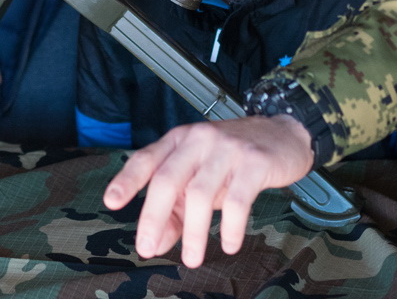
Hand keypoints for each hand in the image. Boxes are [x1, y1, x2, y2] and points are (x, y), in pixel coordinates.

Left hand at [103, 115, 312, 267]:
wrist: (285, 136)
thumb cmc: (233, 160)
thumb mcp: (199, 178)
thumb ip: (175, 210)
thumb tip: (155, 244)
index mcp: (178, 140)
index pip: (146, 159)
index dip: (127, 180)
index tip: (111, 202)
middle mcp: (198, 140)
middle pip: (167, 179)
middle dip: (153, 217)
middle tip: (147, 249)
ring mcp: (226, 149)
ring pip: (200, 194)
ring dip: (193, 232)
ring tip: (192, 259)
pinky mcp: (254, 162)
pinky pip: (237, 200)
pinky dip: (230, 227)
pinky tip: (229, 244)